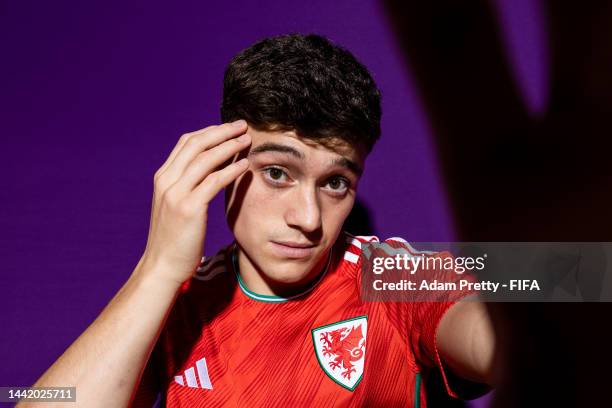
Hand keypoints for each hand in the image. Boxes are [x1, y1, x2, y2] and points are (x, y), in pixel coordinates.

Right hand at [139, 120, 250, 284]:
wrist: (162, 266)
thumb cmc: (174, 238)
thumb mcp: (175, 205)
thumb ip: (187, 186)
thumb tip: (210, 170)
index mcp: (163, 178)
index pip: (187, 143)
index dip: (210, 132)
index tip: (229, 128)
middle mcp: (167, 181)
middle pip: (196, 144)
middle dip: (222, 131)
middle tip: (243, 126)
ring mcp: (176, 194)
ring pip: (205, 159)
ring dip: (229, 146)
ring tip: (247, 140)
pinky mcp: (189, 208)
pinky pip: (213, 182)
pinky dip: (230, 170)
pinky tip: (245, 165)